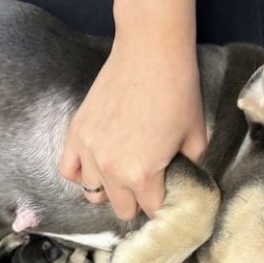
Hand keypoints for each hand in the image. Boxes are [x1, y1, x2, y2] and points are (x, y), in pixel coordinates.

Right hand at [59, 0, 206, 220]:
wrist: (150, 53)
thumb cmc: (178, 92)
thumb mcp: (195, 138)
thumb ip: (187, 167)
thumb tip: (180, 178)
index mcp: (142, 175)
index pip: (151, 209)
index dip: (162, 204)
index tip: (167, 193)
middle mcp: (110, 171)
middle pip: (122, 208)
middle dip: (137, 200)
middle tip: (147, 182)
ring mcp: (88, 153)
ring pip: (93, 193)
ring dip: (110, 188)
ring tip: (121, 171)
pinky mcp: (75, 134)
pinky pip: (68, 171)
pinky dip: (80, 173)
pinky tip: (94, 165)